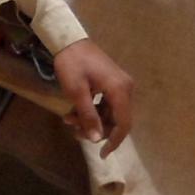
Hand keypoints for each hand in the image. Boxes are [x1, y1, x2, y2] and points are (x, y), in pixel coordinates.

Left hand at [49, 38, 134, 152]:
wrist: (69, 40)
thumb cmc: (72, 64)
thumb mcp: (77, 92)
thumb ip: (88, 116)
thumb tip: (96, 139)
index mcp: (120, 90)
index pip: (124, 123)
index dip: (114, 141)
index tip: (102, 154)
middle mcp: (125, 88)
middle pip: (117, 120)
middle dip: (97, 130)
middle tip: (75, 132)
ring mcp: (119, 85)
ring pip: (109, 113)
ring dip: (91, 120)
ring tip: (69, 121)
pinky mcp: (111, 83)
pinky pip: (106, 104)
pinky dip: (92, 110)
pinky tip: (73, 112)